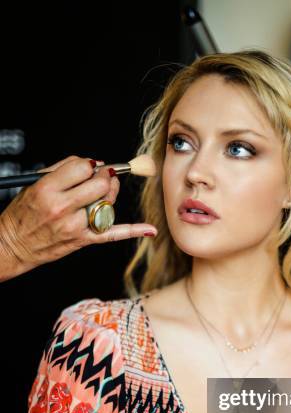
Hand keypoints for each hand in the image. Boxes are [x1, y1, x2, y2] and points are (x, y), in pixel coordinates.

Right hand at [0, 156, 156, 280]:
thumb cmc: (23, 213)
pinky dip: (133, 231)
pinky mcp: (83, 240)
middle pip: (100, 185)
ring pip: (107, 204)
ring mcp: (75, 226)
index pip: (82, 167)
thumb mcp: (35, 184)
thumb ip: (63, 169)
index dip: (90, 165)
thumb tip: (92, 163)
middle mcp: (63, 208)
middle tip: (103, 177)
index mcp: (48, 189)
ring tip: (103, 192)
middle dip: (106, 177)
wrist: (14, 244)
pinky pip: (112, 234)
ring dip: (110, 195)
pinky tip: (150, 229)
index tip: (90, 167)